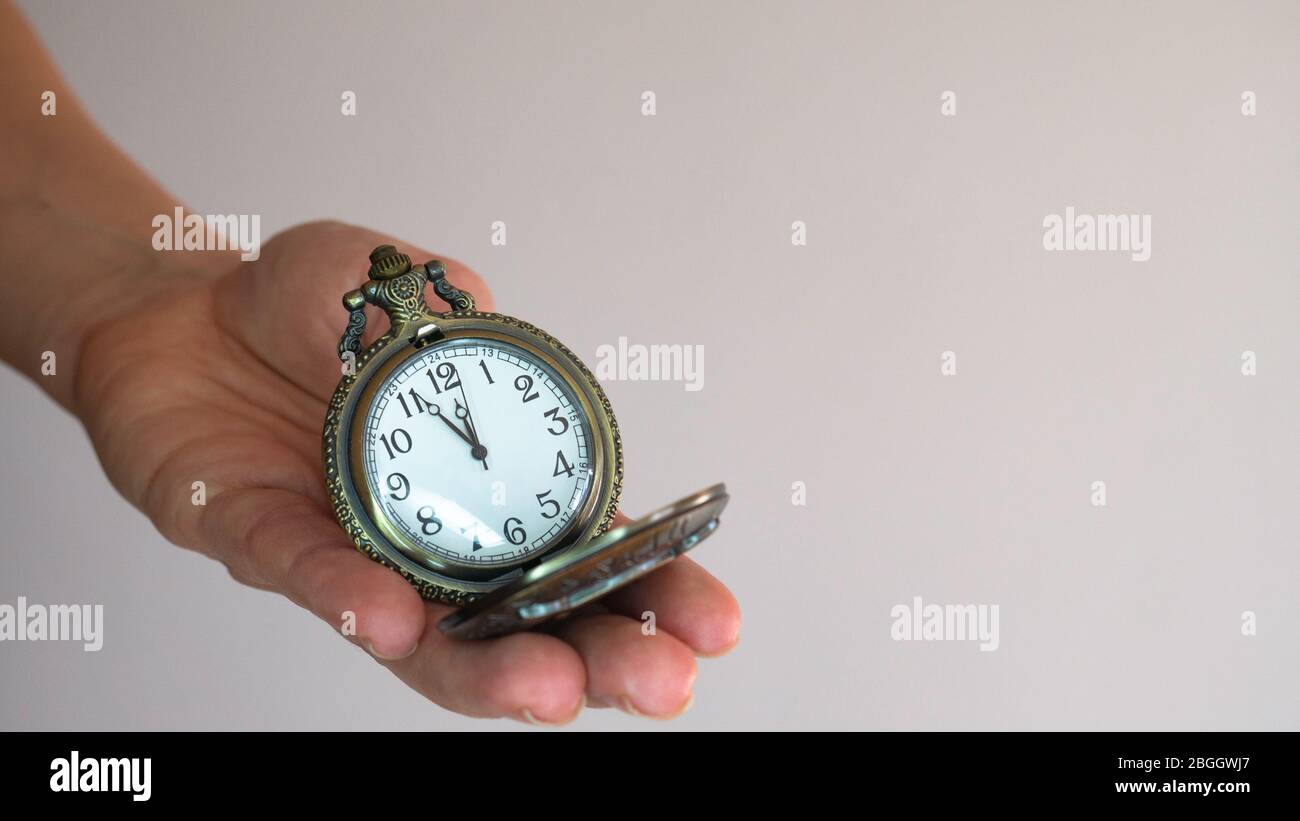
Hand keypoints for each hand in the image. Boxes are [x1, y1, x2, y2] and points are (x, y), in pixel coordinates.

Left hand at [72, 220, 740, 722]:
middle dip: (600, 660)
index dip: (654, 590)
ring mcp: (357, 551)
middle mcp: (437, 540)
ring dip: (493, 669)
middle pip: (531, 623)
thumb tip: (488, 313)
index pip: (591, 553)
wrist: (175, 312)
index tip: (715, 625)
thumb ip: (449, 299)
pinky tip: (392, 619)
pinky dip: (350, 598)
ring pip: (431, 641)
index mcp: (495, 486)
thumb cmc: (304, 304)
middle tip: (662, 685)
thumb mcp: (391, 275)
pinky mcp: (261, 539)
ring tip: (550, 688)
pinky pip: (307, 576)